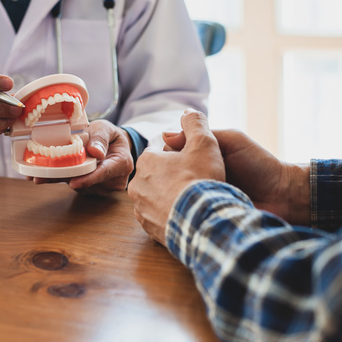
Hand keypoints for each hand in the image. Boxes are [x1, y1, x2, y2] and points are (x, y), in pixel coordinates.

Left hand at [33, 120, 133, 194]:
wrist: (113, 145)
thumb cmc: (109, 136)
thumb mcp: (106, 128)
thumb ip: (101, 137)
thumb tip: (96, 152)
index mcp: (122, 163)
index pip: (104, 173)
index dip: (88, 179)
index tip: (73, 182)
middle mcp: (115, 180)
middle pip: (88, 182)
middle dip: (66, 178)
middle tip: (41, 176)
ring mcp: (105, 188)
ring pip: (80, 187)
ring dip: (62, 179)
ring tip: (42, 172)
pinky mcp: (94, 190)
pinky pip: (78, 187)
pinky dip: (64, 180)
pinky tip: (49, 174)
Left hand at [129, 110, 224, 244]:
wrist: (202, 222)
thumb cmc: (201, 180)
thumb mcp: (204, 142)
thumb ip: (194, 123)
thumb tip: (187, 112)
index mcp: (147, 161)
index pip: (162, 150)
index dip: (181, 153)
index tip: (194, 161)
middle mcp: (137, 185)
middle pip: (158, 174)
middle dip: (174, 175)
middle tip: (196, 180)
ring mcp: (142, 209)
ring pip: (158, 196)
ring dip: (172, 196)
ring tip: (193, 199)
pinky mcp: (150, 229)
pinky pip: (160, 216)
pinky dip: (172, 214)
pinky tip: (188, 214)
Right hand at [163, 129, 310, 225]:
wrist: (282, 196)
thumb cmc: (259, 165)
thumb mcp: (230, 141)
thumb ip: (202, 135)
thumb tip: (165, 134)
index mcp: (201, 158)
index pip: (171, 154)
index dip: (167, 155)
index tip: (167, 157)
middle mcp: (196, 178)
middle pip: (169, 175)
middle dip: (167, 176)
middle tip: (174, 178)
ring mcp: (198, 199)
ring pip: (173, 196)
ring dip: (173, 194)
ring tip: (180, 193)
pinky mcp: (203, 217)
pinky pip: (185, 214)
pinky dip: (181, 210)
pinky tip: (180, 209)